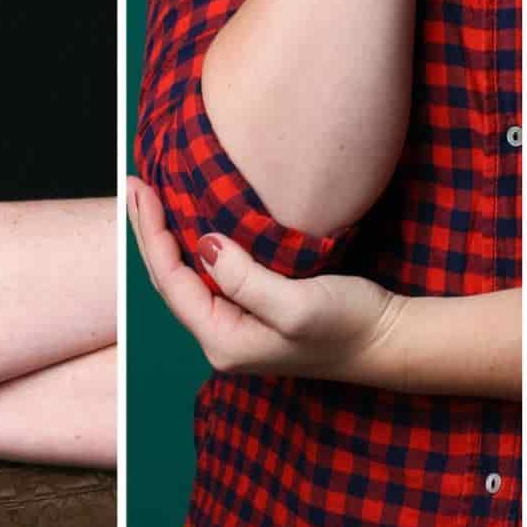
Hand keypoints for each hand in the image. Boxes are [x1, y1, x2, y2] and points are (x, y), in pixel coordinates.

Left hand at [126, 176, 399, 379]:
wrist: (392, 340)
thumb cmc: (350, 325)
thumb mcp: (297, 306)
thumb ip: (244, 280)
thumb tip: (204, 245)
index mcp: (222, 340)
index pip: (170, 281)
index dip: (151, 234)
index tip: (142, 191)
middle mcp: (220, 337)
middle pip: (168, 278)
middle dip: (148, 231)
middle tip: (134, 186)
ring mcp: (234, 325)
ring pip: (185, 275)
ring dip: (166, 236)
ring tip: (148, 198)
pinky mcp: (250, 311)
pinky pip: (206, 274)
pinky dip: (190, 244)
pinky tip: (186, 222)